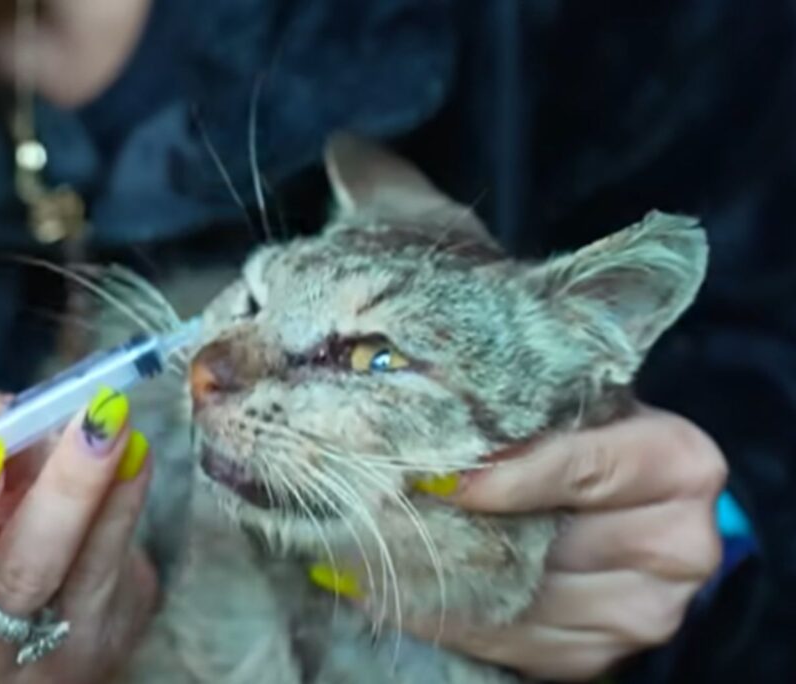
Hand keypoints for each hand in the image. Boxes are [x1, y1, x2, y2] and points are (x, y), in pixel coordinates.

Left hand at [411, 405, 727, 680]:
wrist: (612, 494)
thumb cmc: (578, 431)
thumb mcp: (563, 403)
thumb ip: (516, 411)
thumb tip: (429, 432)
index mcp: (677, 462)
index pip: (587, 467)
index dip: (511, 473)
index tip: (444, 476)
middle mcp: (678, 544)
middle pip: (552, 541)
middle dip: (460, 525)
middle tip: (382, 507)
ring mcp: (645, 611)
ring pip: (525, 598)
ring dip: (443, 572)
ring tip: (381, 545)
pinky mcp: (601, 654)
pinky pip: (514, 642)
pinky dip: (453, 615)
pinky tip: (406, 588)